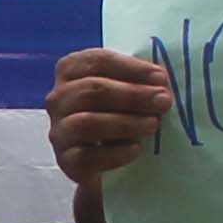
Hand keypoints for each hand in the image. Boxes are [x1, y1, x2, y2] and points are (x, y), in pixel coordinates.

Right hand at [46, 45, 173, 189]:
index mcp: (71, 71)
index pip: (97, 61)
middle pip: (92, 90)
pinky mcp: (65, 161)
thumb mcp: (123, 91)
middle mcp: (59, 98)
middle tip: (163, 101)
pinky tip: (136, 149)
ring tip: (153, 125)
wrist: (102, 162)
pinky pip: (86, 157)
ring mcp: (59, 130)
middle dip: (133, 95)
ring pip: (88, 123)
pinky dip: (115, 153)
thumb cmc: (115, 115)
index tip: (160, 77)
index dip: (131, 68)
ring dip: (126, 123)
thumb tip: (160, 82)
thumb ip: (136, 81)